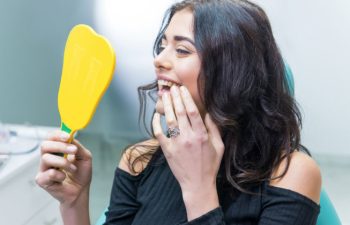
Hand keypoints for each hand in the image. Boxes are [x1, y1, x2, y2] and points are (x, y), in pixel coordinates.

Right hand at [35, 130, 91, 206]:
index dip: (58, 134)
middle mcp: (48, 157)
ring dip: (64, 163)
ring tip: (73, 169)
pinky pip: (48, 173)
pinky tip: (64, 178)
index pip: (51, 137)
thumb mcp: (85, 157)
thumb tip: (71, 138)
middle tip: (74, 150)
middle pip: (45, 145)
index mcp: (57, 150)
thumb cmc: (81, 174)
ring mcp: (43, 169)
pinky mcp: (41, 180)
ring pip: (46, 158)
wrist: (80, 191)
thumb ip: (78, 146)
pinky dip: (60, 175)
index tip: (68, 136)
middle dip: (60, 146)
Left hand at [152, 86, 223, 219]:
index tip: (182, 89)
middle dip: (175, 98)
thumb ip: (214, 129)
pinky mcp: (167, 150)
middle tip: (172, 88)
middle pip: (180, 113)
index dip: (186, 98)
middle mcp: (188, 137)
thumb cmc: (210, 165)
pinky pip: (159, 134)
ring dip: (167, 106)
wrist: (197, 184)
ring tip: (165, 96)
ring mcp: (176, 144)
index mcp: (202, 135)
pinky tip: (156, 115)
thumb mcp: (219, 146)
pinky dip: (156, 123)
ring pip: (169, 120)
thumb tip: (209, 113)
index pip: (192, 112)